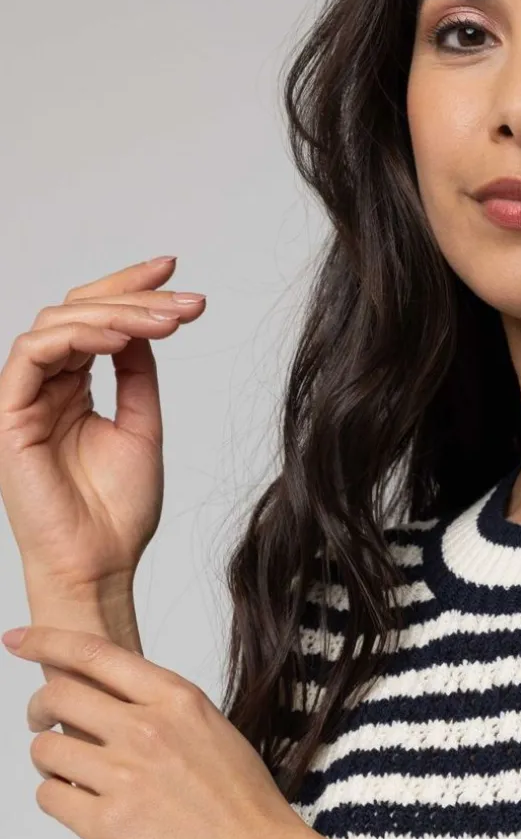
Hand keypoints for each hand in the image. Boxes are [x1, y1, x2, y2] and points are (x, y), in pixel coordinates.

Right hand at [0, 256, 205, 597]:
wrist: (99, 563)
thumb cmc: (117, 510)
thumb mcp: (142, 426)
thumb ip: (138, 375)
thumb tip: (146, 326)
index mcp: (75, 387)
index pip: (97, 320)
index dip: (132, 289)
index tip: (178, 274)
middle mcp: (48, 385)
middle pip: (77, 311)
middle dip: (133, 294)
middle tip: (184, 297)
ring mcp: (27, 397)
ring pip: (58, 324)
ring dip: (116, 314)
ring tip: (165, 323)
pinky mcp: (10, 413)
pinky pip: (32, 353)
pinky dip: (77, 337)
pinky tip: (122, 340)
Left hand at [6, 623, 311, 838]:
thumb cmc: (246, 809)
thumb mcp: (214, 734)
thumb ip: (164, 712)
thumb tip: (109, 702)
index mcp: (178, 699)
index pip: (92, 652)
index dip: (45, 640)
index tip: (16, 640)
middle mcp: (148, 729)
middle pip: (57, 694)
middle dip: (38, 709)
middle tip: (42, 722)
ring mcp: (125, 776)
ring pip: (45, 748)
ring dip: (49, 762)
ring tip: (73, 778)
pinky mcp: (106, 825)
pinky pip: (49, 796)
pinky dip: (58, 800)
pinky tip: (86, 810)